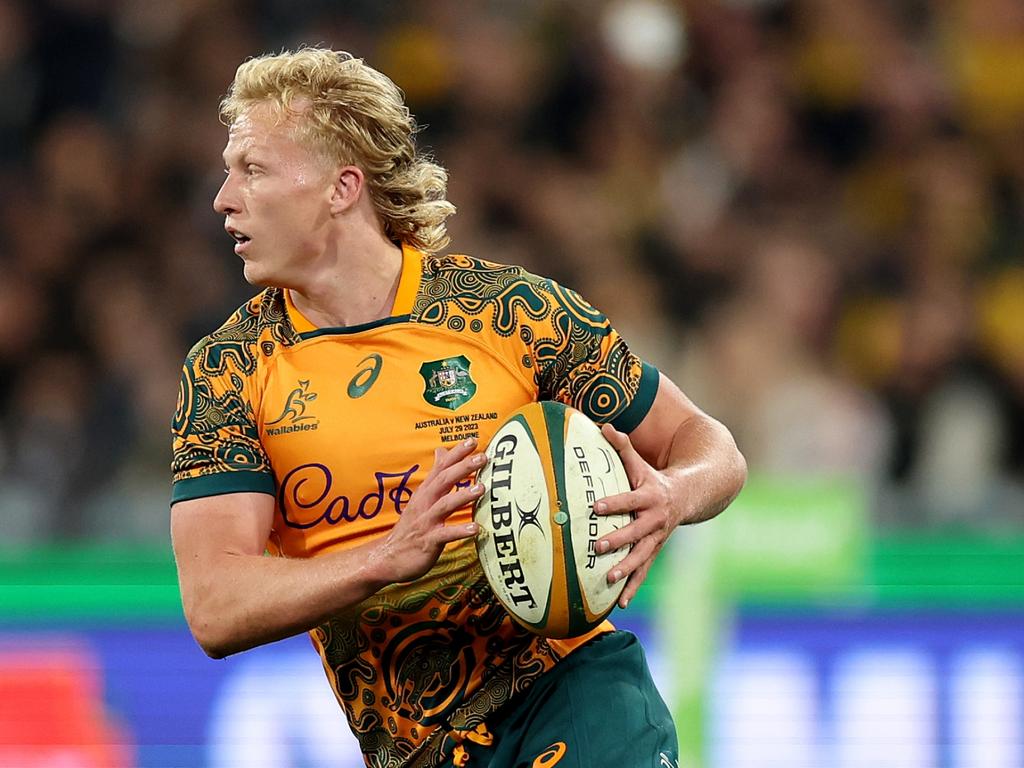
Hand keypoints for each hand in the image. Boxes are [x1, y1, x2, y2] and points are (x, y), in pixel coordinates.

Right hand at [374, 437, 485, 583]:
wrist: (388, 556)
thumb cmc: (411, 526)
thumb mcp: (421, 496)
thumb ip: (434, 475)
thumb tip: (441, 450)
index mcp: (425, 492)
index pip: (441, 467)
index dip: (456, 453)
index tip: (473, 440)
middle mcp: (425, 503)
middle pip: (443, 480)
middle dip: (463, 467)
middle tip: (483, 457)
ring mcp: (426, 522)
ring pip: (444, 505)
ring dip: (463, 496)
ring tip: (481, 489)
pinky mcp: (428, 541)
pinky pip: (445, 535)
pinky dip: (460, 531)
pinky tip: (476, 529)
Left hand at [593, 423, 677, 608]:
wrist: (689, 496)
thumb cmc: (654, 478)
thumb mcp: (641, 463)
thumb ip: (622, 447)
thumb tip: (603, 426)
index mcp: (650, 497)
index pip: (630, 499)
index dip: (615, 502)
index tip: (596, 505)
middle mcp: (655, 520)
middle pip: (635, 532)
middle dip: (617, 540)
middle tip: (597, 547)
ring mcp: (656, 538)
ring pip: (641, 557)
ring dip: (626, 570)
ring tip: (608, 580)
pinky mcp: (654, 551)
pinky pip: (643, 571)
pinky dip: (632, 587)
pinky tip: (620, 603)